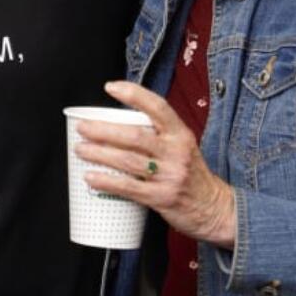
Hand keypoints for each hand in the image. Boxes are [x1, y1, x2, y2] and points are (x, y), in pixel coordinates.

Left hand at [75, 81, 235, 247]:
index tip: (110, 87)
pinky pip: (129, 187)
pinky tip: (91, 177)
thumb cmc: (191, 174)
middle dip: (103, 130)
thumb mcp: (182, 147)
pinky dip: (107, 181)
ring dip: (99, 154)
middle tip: (83, 127)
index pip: (157, 107)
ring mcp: (169, 175)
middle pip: (134, 136)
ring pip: (128, 160)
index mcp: (181, 134)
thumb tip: (118, 124)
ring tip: (81, 149)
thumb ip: (158, 135)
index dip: (134, 94)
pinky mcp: (162, 197)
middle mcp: (176, 152)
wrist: (215, 208)